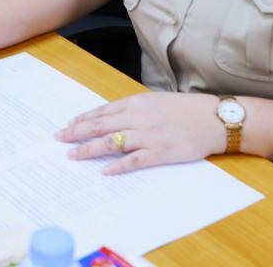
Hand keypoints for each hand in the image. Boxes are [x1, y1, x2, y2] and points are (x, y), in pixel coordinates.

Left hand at [56, 92, 224, 175]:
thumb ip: (136, 109)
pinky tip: (105, 171)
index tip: (68, 125)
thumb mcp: (157, 101)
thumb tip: (116, 117)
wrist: (213, 118)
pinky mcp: (159, 152)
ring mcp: (148, 135)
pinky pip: (134, 160)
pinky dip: (118, 166)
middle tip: (59, 139)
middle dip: (77, 132)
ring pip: (111, 142)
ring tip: (73, 155)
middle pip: (100, 125)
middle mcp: (138, 117)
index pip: (103, 111)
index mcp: (137, 102)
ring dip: (90, 149)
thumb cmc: (187, 109)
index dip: (83, 119)